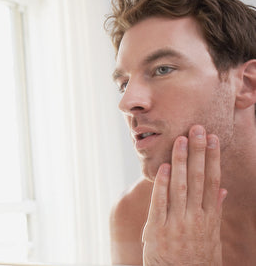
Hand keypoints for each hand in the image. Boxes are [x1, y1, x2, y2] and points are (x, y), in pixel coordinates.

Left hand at [142, 125, 226, 264]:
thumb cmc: (197, 259)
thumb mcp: (212, 238)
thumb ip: (215, 212)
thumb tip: (223, 190)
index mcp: (210, 219)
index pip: (213, 182)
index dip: (213, 159)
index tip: (213, 140)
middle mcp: (195, 219)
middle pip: (198, 179)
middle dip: (198, 153)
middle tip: (197, 129)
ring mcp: (177, 224)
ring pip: (180, 186)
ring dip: (181, 161)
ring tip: (181, 140)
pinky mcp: (157, 230)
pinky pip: (160, 203)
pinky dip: (162, 184)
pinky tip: (164, 167)